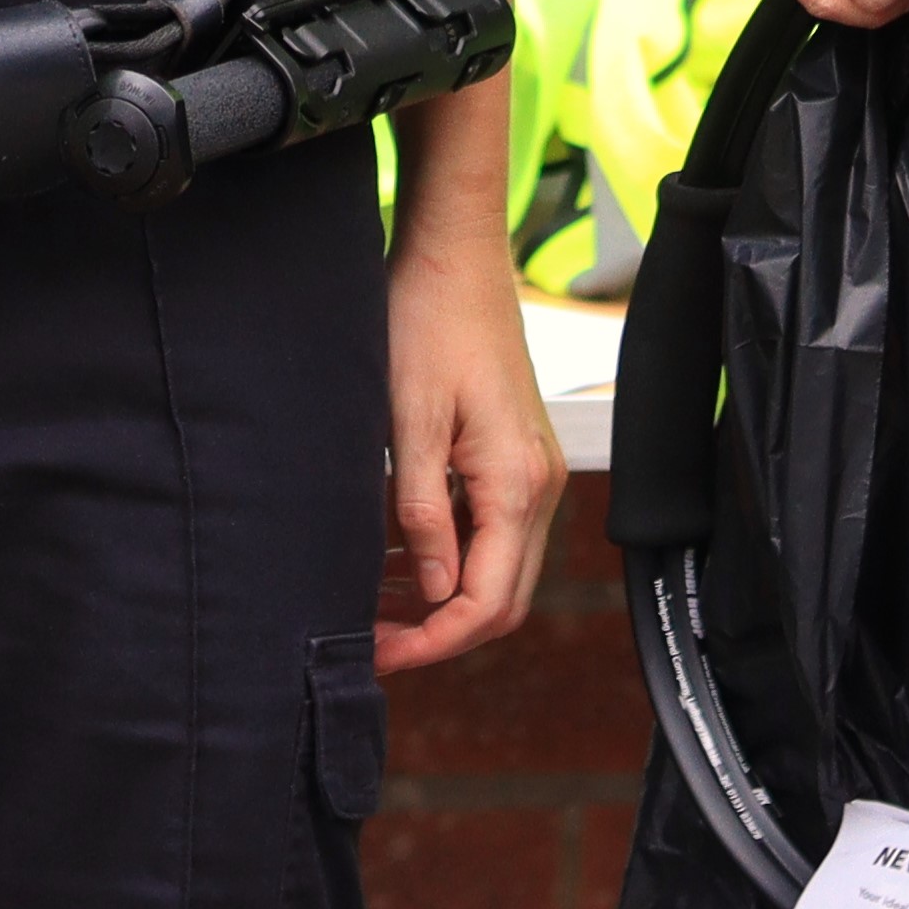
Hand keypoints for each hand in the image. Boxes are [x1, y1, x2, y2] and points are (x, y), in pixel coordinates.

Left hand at [372, 221, 563, 674]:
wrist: (454, 253)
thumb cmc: (425, 321)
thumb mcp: (408, 421)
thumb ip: (423, 512)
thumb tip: (434, 592)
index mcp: (515, 484)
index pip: (486, 602)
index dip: (434, 642)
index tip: (378, 655)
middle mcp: (537, 485)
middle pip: (501, 598)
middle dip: (438, 631)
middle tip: (371, 641)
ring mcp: (532, 471)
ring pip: (497, 568)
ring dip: (441, 596)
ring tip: (372, 605)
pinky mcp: (515, 455)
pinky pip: (490, 530)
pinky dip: (448, 555)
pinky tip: (395, 556)